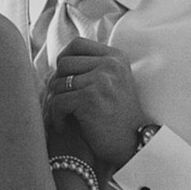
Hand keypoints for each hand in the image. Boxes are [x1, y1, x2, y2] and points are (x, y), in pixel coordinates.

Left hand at [47, 37, 144, 167]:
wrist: (135, 145)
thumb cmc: (118, 117)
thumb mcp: (113, 82)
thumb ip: (93, 68)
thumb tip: (55, 63)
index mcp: (116, 57)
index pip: (77, 44)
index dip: (63, 59)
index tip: (63, 78)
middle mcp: (110, 64)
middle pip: (64, 63)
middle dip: (57, 84)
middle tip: (60, 102)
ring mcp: (101, 80)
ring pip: (58, 83)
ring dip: (55, 102)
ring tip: (63, 116)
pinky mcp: (90, 98)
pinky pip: (58, 101)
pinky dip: (56, 117)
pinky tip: (64, 126)